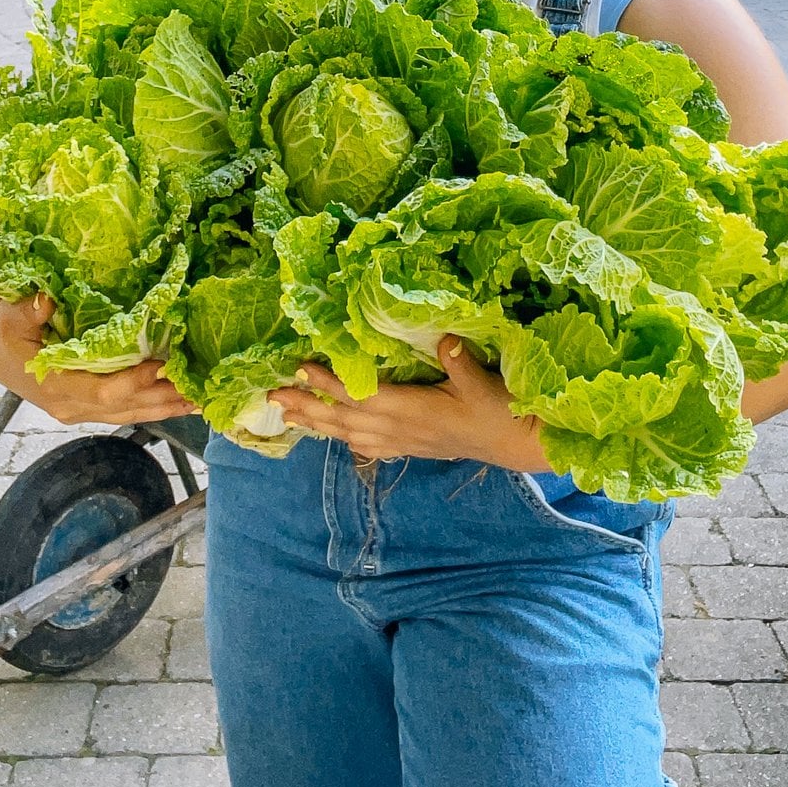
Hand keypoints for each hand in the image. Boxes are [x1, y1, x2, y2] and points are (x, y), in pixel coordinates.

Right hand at [0, 290, 196, 426]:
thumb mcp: (3, 315)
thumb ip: (24, 311)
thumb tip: (44, 302)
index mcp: (54, 386)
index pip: (102, 392)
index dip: (134, 382)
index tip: (164, 365)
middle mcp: (70, 405)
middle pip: (124, 408)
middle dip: (162, 400)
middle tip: (200, 390)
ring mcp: (79, 408)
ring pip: (129, 413)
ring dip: (164, 407)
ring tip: (200, 399)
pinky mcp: (87, 403)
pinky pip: (125, 408)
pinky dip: (154, 405)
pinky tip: (179, 400)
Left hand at [269, 337, 546, 469]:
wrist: (516, 444)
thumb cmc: (500, 411)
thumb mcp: (483, 384)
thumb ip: (461, 363)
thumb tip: (443, 339)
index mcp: (412, 411)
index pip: (361, 396)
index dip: (329, 383)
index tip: (300, 369)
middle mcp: (399, 430)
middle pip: (343, 419)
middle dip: (306, 406)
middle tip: (270, 396)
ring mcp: (402, 442)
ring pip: (348, 434)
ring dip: (316, 424)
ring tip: (285, 415)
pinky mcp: (409, 447)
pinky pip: (364, 445)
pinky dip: (340, 437)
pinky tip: (329, 433)